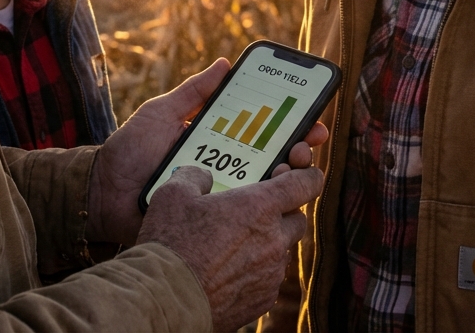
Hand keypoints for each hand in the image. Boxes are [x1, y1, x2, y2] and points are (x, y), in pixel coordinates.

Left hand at [86, 58, 329, 245]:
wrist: (102, 193)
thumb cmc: (130, 150)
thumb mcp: (162, 113)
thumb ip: (193, 92)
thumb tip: (226, 63)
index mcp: (220, 142)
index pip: (266, 133)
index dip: (294, 126)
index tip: (311, 117)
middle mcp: (228, 170)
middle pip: (277, 162)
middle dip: (300, 150)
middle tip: (303, 145)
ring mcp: (222, 198)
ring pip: (269, 192)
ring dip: (288, 179)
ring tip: (288, 167)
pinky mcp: (213, 223)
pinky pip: (246, 219)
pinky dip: (264, 209)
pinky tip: (271, 199)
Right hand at [139, 165, 322, 331]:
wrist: (166, 299)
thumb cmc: (170, 243)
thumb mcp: (174, 194)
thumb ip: (195, 176)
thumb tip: (203, 177)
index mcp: (259, 207)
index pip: (306, 185)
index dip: (308, 177)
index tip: (304, 175)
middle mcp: (273, 240)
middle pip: (298, 219)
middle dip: (284, 213)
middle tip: (258, 212)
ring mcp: (270, 273)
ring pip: (282, 251)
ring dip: (269, 244)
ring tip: (236, 244)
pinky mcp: (263, 299)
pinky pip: (269, 279)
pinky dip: (257, 272)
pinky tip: (230, 271)